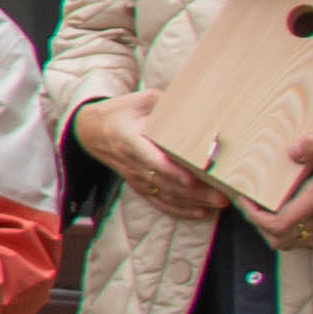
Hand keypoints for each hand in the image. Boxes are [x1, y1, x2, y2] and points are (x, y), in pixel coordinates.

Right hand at [77, 91, 218, 220]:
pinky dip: (180, 210)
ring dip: (193, 202)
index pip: (150, 158)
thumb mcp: (142, 101)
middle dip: (194, 192)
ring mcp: (135, 177)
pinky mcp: (139, 186)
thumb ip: (168, 105)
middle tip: (221, 194)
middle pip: (164, 182)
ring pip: (165, 195)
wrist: (91, 131)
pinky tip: (200, 212)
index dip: (171, 170)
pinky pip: (159, 203)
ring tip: (219, 202)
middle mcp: (131, 162)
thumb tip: (200, 108)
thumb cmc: (121, 112)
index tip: (191, 178)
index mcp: (129, 139)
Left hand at [255, 116, 312, 249]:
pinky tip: (281, 209)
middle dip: (257, 225)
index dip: (254, 216)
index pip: (279, 224)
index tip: (243, 196)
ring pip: (291, 241)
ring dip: (270, 230)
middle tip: (247, 201)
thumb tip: (292, 151)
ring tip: (260, 206)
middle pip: (279, 240)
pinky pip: (304, 236)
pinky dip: (286, 230)